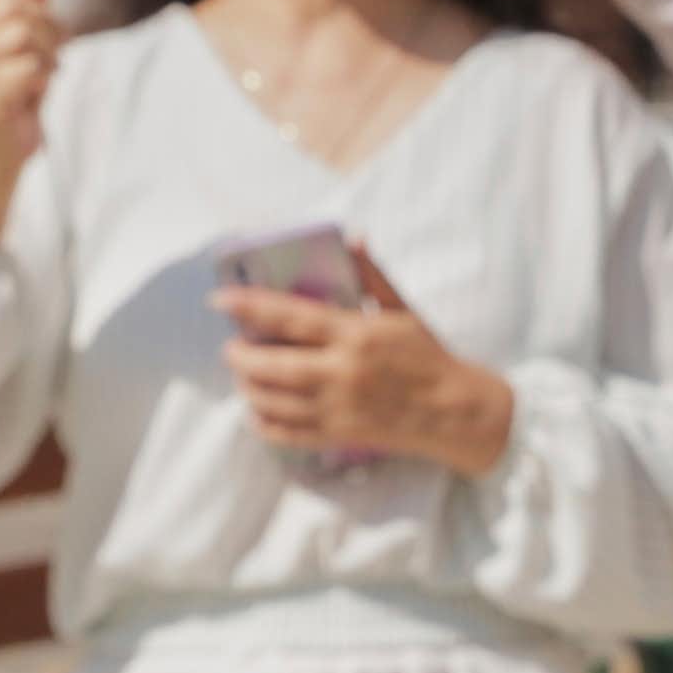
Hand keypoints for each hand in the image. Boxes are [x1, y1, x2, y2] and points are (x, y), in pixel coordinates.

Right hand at [0, 0, 59, 173]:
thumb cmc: (20, 79)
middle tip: (50, 49)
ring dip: (50, 53)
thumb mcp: (31, 29)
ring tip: (42, 71)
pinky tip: (34, 90)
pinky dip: (45, 76)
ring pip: (25, 33)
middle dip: (49, 24)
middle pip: (16, 3)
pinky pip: (29, 66)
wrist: (6, 138)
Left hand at [214, 244, 514, 476]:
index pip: (290, 317)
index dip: (250, 305)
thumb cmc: (428, 354)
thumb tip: (354, 238)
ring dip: (248, 386)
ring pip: (271, 400)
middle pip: (271, 365)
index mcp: (357, 334)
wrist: (452, 409)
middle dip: (241, 355)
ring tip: (244, 374)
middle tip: (233, 346)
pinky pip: (285, 432)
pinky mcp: (336, 434)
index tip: (220, 298)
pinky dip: (262, 422)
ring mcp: (336, 407)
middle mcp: (341, 371)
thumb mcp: (404, 309)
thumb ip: (373, 275)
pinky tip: (257, 410)